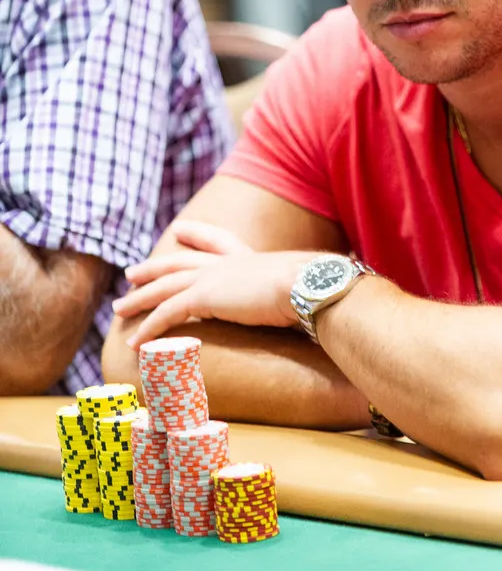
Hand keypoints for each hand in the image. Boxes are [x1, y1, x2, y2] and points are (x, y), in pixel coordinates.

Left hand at [113, 221, 311, 348]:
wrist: (307, 284)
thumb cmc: (313, 288)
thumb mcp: (301, 286)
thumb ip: (297, 291)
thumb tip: (313, 301)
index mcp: (248, 258)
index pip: (217, 240)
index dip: (197, 234)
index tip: (181, 229)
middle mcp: (226, 264)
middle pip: (178, 262)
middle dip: (153, 267)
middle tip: (131, 272)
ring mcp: (212, 278)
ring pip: (164, 287)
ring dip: (139, 298)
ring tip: (119, 309)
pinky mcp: (203, 297)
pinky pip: (165, 313)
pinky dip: (148, 327)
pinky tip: (134, 341)